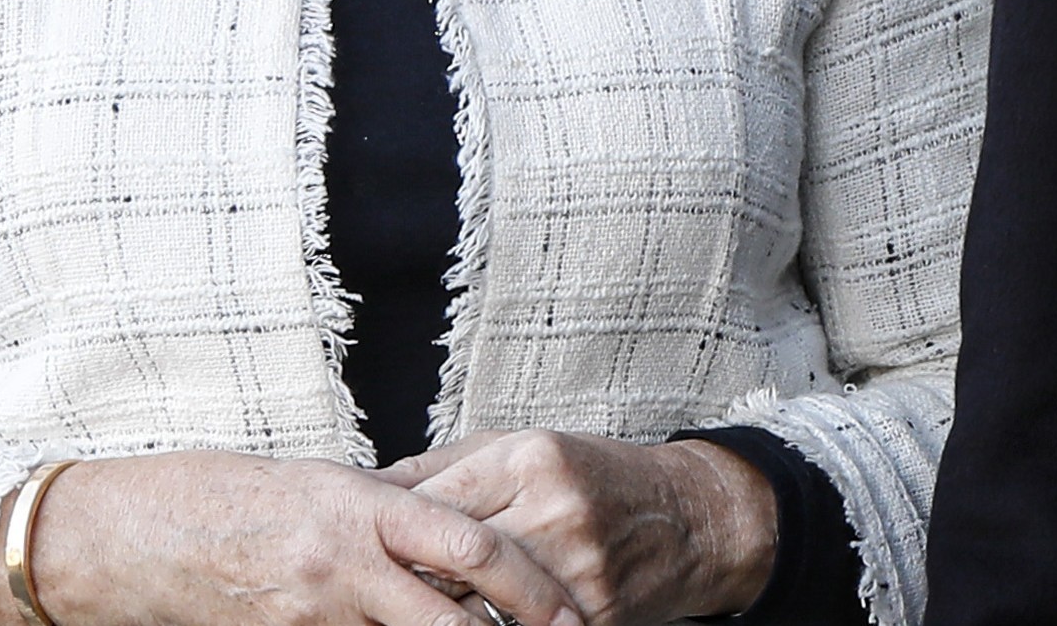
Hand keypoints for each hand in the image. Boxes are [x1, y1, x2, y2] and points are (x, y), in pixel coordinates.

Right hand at [0, 449, 574, 625]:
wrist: (122, 535)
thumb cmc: (217, 498)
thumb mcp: (313, 487)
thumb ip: (380, 512)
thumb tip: (441, 533)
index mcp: (359, 503)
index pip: (471, 545)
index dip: (532, 584)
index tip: (574, 609)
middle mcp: (343, 557)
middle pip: (456, 615)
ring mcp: (314, 607)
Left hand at [382, 431, 773, 625]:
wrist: (690, 519)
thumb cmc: (596, 477)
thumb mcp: (522, 448)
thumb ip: (443, 468)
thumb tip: (367, 489)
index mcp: (529, 460)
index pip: (433, 503)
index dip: (391, 533)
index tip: (366, 549)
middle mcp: (553, 511)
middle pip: (450, 561)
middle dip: (410, 580)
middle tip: (382, 591)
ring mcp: (576, 568)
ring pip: (480, 607)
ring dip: (445, 614)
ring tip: (420, 611)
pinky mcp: (593, 614)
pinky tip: (477, 623)